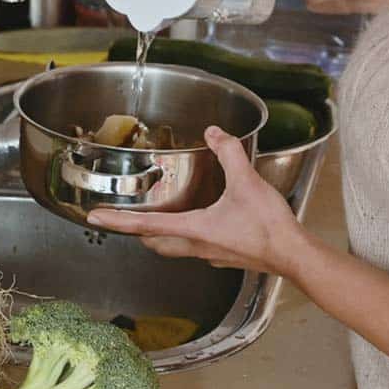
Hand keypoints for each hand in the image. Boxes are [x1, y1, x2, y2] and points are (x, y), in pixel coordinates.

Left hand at [86, 126, 304, 275]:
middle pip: (154, 242)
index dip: (118, 221)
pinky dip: (185, 236)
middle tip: (122, 218)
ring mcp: (209, 254)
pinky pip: (195, 247)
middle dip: (135, 231)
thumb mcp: (247, 181)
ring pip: (173, 248)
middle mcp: (196, 246)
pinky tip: (197, 224)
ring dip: (159, 235)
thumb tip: (214, 133)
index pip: (145, 226)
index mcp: (194, 229)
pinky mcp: (224, 256)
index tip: (96, 218)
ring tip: (153, 219)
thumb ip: (228, 153)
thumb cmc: (269, 226)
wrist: (293, 255)